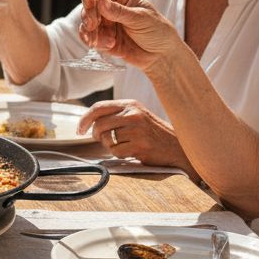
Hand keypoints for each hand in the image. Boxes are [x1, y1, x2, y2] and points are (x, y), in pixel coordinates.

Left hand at [77, 99, 197, 178]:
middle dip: (97, 136)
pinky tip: (132, 152)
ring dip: (110, 146)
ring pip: (106, 139)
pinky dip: (120, 154)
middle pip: (99, 125)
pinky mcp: (140, 145)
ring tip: (125, 145)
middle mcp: (133, 114)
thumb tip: (88, 123)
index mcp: (130, 104)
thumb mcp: (137, 116)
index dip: (84, 119)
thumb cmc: (154, 133)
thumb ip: (116, 115)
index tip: (79, 130)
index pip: (98, 107)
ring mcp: (137, 129)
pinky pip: (116, 152)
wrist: (178, 147)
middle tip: (105, 141)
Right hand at [78, 0, 183, 71]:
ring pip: (87, 22)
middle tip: (92, 24)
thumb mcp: (140, 18)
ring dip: (90, 31)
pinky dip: (93, 41)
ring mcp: (107, 24)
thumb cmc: (157, 31)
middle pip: (91, 6)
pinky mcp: (103, 39)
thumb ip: (119, 11)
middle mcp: (112, 8)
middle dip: (89, 15)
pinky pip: (90, 37)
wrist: (161, 55)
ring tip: (101, 39)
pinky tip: (108, 45)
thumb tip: (100, 0)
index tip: (94, 6)